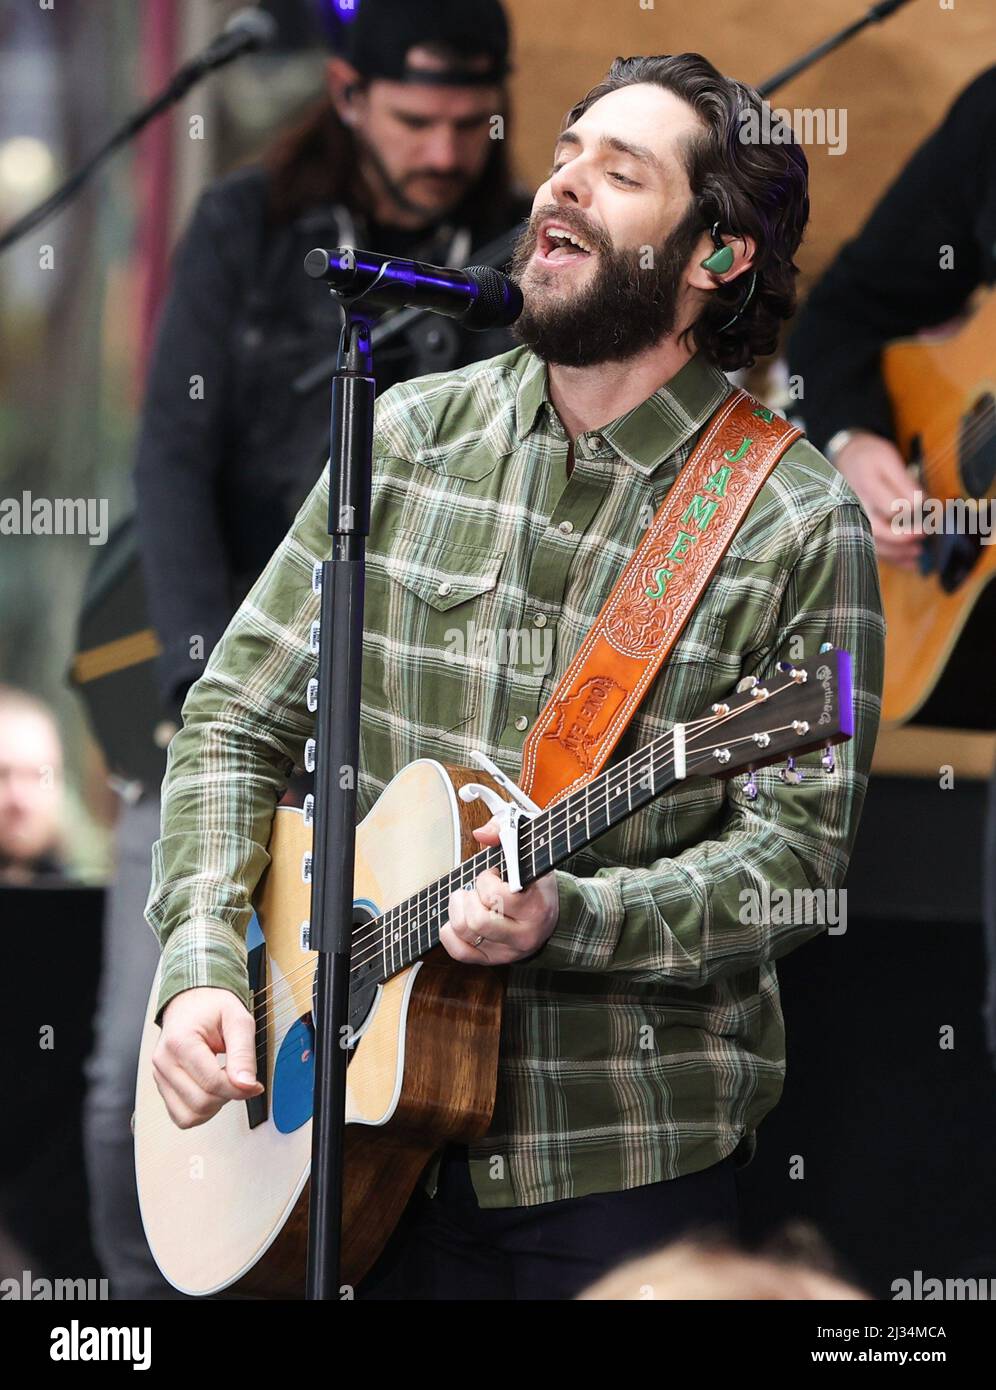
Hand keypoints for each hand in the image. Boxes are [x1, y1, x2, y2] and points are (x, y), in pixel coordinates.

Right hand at [153, 986, 262, 1128]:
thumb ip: (243, 1053)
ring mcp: (159, 1076)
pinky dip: (200, 1111)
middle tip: (238, 1078)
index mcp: (180, 1042)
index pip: (212, 1083)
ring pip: (189, 1116)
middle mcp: (164, 1061)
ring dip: (213, 1107)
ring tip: (223, 1083)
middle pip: (200, 1102)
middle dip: (227, 1096)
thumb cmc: (213, 1008)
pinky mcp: (162, 1086)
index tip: (254, 1084)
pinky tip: (211, 1091)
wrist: (193, 1002)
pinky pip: (181, 1116)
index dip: (239, 1089)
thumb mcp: (238, 1020)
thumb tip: (247, 1085)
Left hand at [441, 816, 559, 964]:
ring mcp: (507, 952)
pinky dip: (450, 932)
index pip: (497, 897)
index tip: (492, 874)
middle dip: (469, 896)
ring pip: (464, 932)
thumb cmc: (536, 882)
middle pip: (477, 919)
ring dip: (458, 909)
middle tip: (478, 888)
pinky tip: (461, 917)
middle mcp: (524, 935)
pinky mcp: (492, 961)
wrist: (554, 917)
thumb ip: (506, 832)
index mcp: (537, 908)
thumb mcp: (530, 851)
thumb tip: (481, 834)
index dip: (486, 880)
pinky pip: (459, 951)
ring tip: (468, 899)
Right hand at [831, 431, 921, 569]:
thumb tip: (922, 505)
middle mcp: (855, 506)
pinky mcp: (853, 529)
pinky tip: (909, 562)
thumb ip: (905, 482)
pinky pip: (870, 549)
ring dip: (898, 553)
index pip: (892, 506)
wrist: (844, 458)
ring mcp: (851, 520)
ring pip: (873, 545)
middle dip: (902, 538)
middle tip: (924, 535)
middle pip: (877, 531)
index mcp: (866, 485)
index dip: (912, 510)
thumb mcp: (889, 459)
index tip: (926, 508)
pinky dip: (891, 559)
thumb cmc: (870, 458)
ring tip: (919, 552)